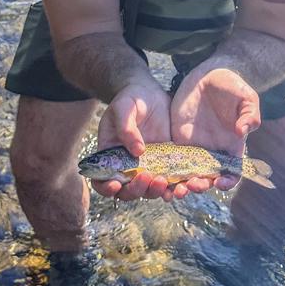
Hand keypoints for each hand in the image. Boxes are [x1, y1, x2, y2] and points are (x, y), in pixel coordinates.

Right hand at [93, 77, 174, 201]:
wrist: (150, 93)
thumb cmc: (130, 99)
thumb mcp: (124, 108)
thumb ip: (127, 128)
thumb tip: (137, 152)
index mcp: (111, 157)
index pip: (102, 181)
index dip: (106, 188)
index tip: (117, 183)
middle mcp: (128, 166)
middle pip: (129, 191)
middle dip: (137, 190)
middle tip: (148, 177)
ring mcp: (149, 166)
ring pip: (150, 190)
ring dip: (157, 192)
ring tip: (166, 183)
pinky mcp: (167, 162)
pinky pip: (171, 180)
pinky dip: (175, 187)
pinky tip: (182, 186)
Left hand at [167, 65, 261, 200]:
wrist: (208, 74)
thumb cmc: (232, 85)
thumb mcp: (247, 97)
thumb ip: (250, 115)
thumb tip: (242, 132)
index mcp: (232, 145)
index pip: (233, 171)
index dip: (228, 181)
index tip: (219, 182)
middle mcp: (213, 150)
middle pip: (207, 178)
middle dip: (200, 186)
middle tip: (192, 184)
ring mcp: (195, 146)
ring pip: (188, 174)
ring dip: (182, 184)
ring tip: (176, 187)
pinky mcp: (178, 140)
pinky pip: (172, 161)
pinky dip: (167, 173)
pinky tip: (161, 176)